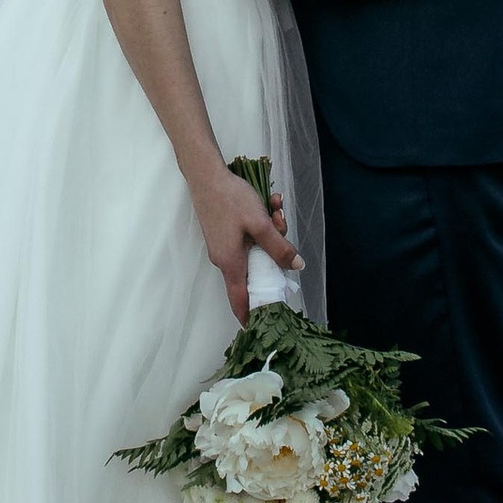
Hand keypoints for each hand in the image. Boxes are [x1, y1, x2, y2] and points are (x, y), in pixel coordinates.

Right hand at [191, 165, 300, 328]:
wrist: (206, 174)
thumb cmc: (230, 199)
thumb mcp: (260, 223)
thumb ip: (279, 248)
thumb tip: (296, 267)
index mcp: (231, 262)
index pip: (240, 300)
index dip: (251, 316)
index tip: (262, 328)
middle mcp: (224, 258)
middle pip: (255, 270)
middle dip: (274, 252)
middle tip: (281, 225)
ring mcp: (223, 246)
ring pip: (254, 250)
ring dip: (270, 232)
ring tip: (275, 207)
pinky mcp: (224, 234)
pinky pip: (247, 238)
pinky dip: (260, 225)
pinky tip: (268, 203)